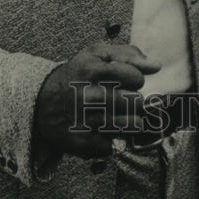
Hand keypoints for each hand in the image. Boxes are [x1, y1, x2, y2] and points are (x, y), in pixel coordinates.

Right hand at [35, 42, 159, 158]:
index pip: (135, 77)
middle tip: (122, 98)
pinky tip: (103, 128)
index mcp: (92, 70)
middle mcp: (88, 96)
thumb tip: (156, 66)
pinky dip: (114, 138)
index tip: (128, 81)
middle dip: (133, 100)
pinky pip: (117, 144)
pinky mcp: (84, 144)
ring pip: (131, 125)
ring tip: (117, 113)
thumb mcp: (96, 54)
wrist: (42, 102)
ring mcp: (85, 121)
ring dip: (129, 120)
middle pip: (135, 102)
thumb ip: (128, 54)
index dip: (135, 79)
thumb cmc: (77, 75)